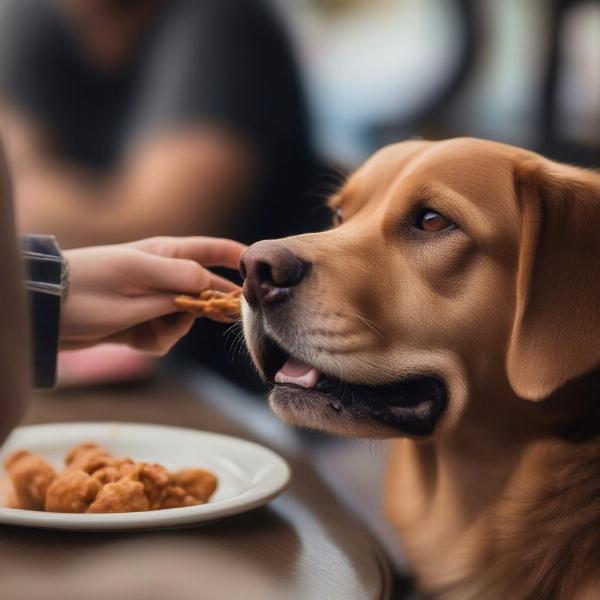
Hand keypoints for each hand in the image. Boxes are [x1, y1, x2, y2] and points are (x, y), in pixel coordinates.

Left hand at [60, 236, 244, 353]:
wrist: (47, 312)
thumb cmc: (89, 285)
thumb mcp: (136, 277)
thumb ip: (178, 279)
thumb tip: (213, 281)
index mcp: (166, 255)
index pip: (212, 250)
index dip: (238, 258)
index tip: (261, 269)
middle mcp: (164, 277)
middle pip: (207, 292)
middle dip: (209, 308)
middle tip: (219, 317)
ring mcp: (154, 302)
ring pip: (187, 320)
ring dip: (172, 328)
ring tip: (148, 327)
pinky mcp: (143, 324)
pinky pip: (166, 337)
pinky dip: (155, 341)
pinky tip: (136, 340)